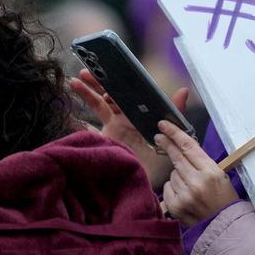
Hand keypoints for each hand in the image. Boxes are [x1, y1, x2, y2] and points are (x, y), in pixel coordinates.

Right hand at [70, 69, 188, 190]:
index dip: (118, 83)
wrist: (145, 183)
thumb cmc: (160, 160)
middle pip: (109, 96)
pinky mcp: (103, 141)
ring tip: (75, 81)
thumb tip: (184, 90)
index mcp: (140, 115)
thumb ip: (174, 112)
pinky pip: (88, 129)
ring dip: (87, 93)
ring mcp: (112, 129)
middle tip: (86, 70)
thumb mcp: (169, 133)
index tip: (110, 73)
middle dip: (98, 82)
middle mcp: (125, 120)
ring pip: (97, 106)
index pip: (128, 93)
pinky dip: (78, 122)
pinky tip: (70, 113)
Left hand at [156, 120, 237, 226]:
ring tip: (191, 185)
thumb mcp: (220, 175)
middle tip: (159, 136)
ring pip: (172, 173)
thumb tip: (181, 146)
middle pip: (176, 157)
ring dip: (178, 175)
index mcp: (211, 172)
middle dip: (167, 145)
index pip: (189, 147)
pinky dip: (173, 188)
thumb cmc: (223, 198)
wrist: (223, 224)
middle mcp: (197, 182)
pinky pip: (168, 188)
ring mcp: (185, 195)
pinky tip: (184, 195)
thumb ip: (201, 162)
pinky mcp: (176, 206)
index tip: (164, 124)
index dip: (174, 133)